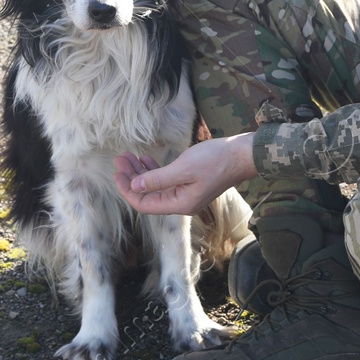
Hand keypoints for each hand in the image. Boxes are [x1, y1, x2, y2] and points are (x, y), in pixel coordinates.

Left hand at [114, 133, 257, 216]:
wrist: (241, 154)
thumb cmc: (215, 160)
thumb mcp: (183, 168)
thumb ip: (157, 179)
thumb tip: (135, 187)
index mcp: (180, 204)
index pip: (145, 204)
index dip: (128, 191)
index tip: (117, 174)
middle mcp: (182, 203)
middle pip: (148, 196)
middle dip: (131, 179)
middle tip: (119, 161)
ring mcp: (186, 193)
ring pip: (155, 187)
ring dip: (140, 173)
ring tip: (127, 157)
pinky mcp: (190, 182)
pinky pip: (166, 180)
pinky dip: (153, 170)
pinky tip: (145, 159)